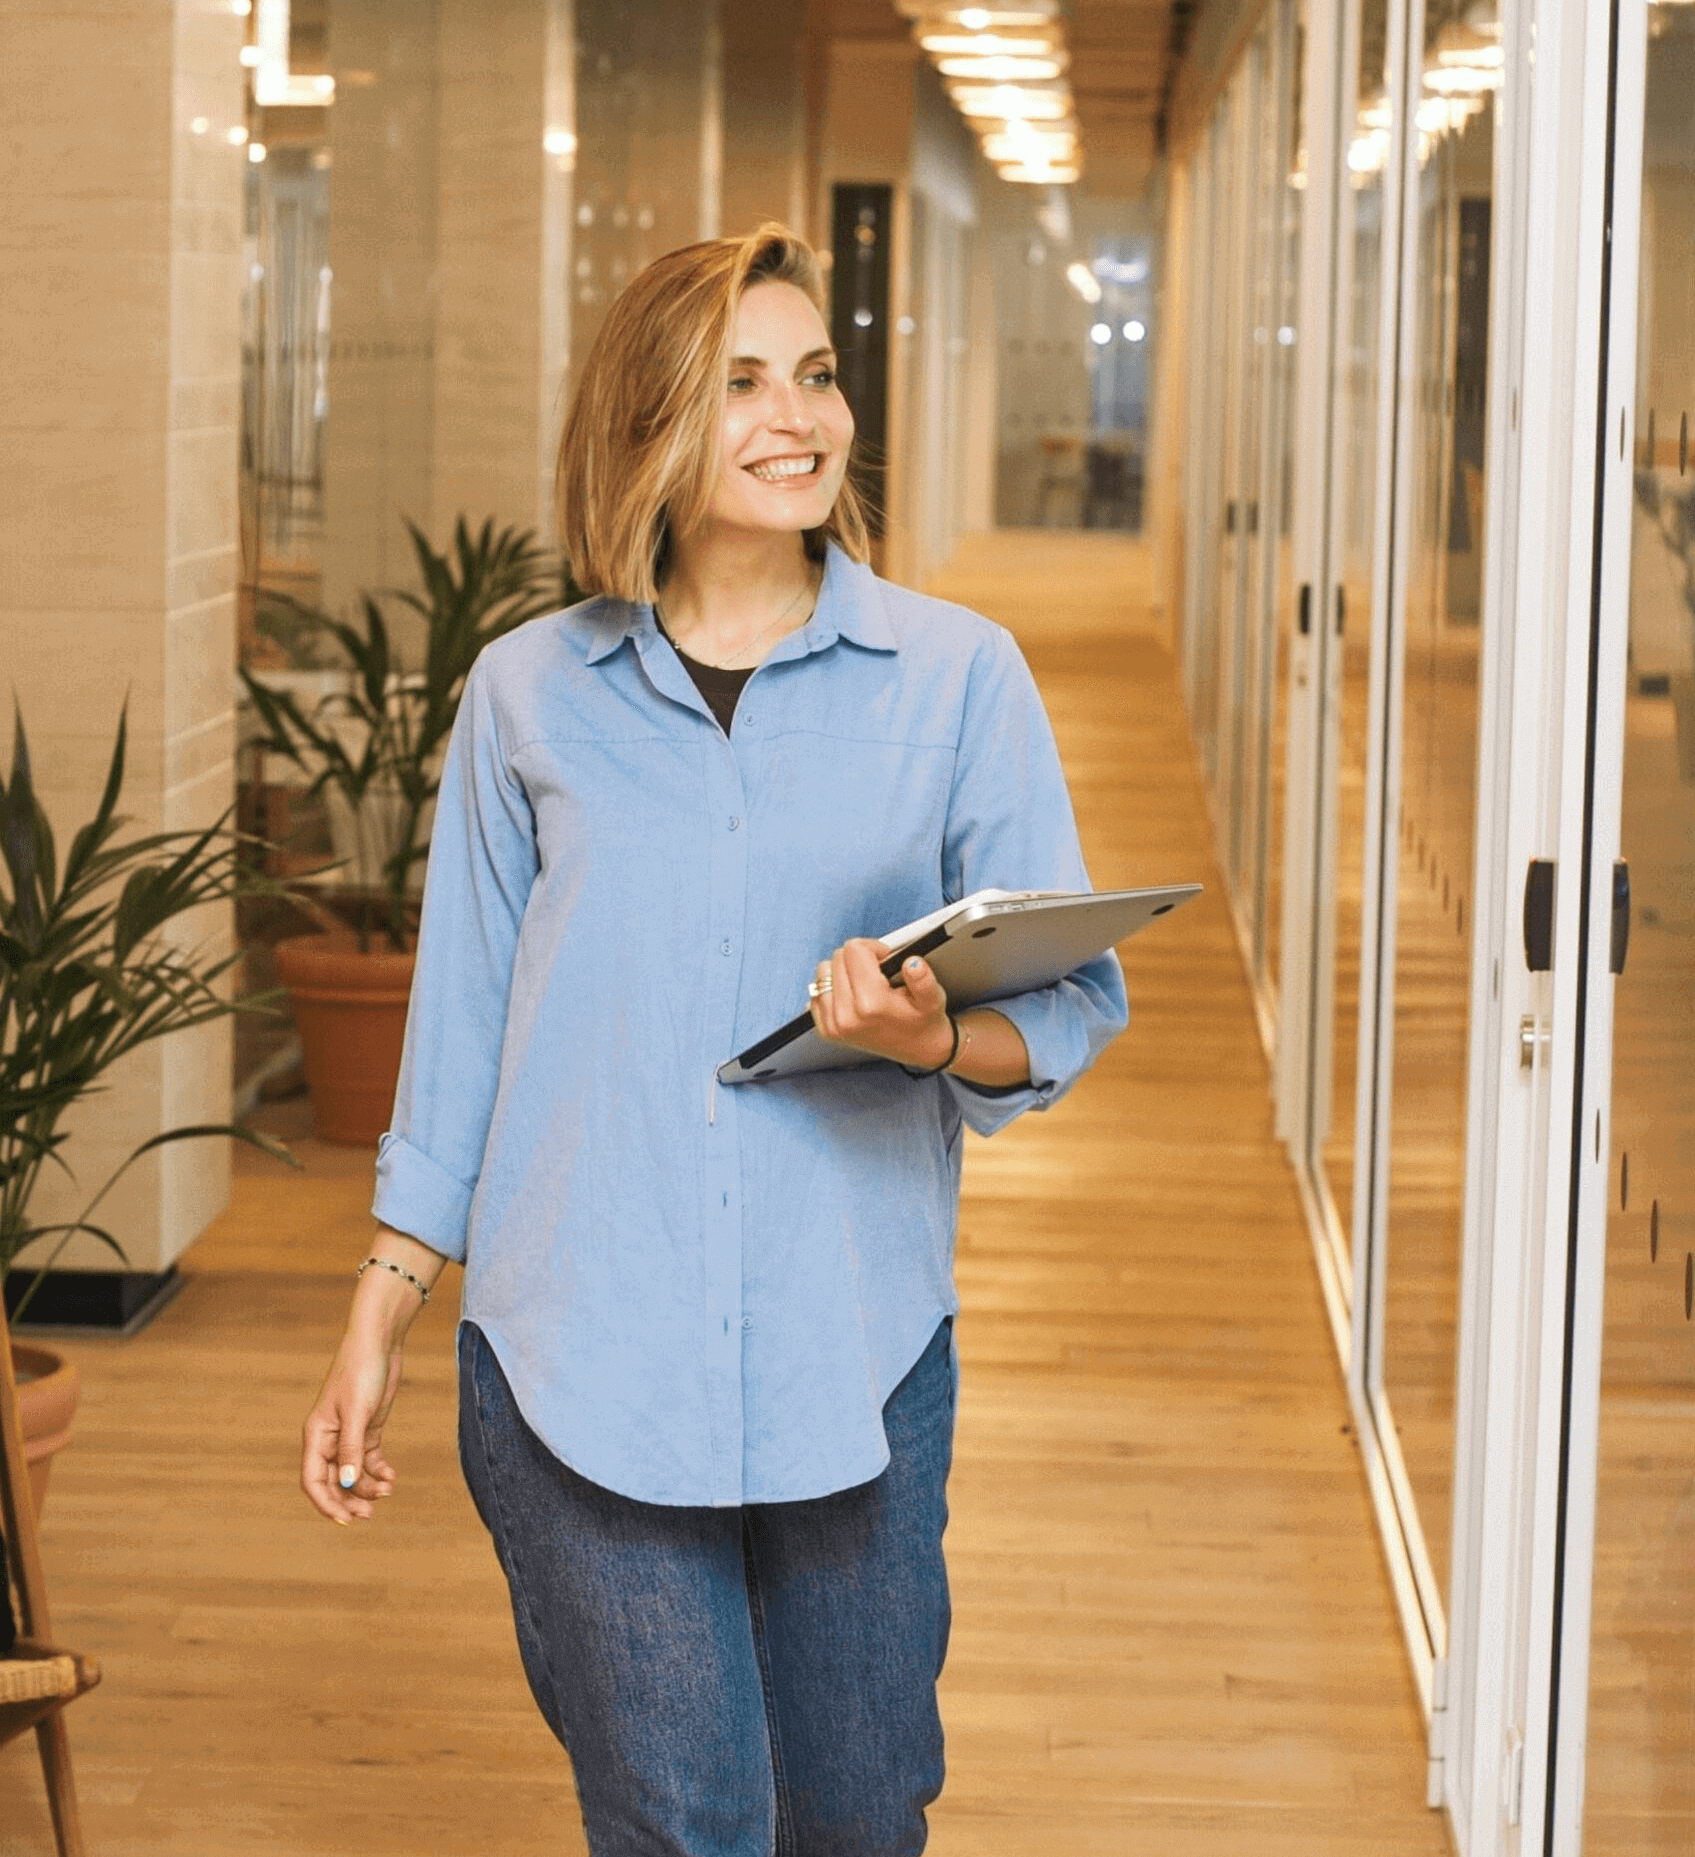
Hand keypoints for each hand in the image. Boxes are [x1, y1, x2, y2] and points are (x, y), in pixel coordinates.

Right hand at [301, 1326, 403, 1524]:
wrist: (380, 1343)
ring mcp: (349, 1435)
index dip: (326, 1504)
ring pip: (352, 1473)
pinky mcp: (367, 1429)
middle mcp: (329, 1439)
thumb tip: (345, 1484)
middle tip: (370, 1514)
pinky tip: (391, 1477)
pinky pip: (368, 1460)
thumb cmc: (362, 1371)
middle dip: (349, 1500)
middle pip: (333, 1482)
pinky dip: (378, 1471)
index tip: (345, 1520)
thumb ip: (351, 1449)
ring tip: (388, 1490)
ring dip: (367, 1486)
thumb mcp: (357, 1412)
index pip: (313, 1480)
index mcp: (317, 1435)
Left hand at [808, 939, 954, 1070]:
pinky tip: (852, 995)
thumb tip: (913, 963)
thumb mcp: (933, 998)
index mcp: (871, 1004)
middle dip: (859, 958)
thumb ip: (923, 979)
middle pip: (838, 958)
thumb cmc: (924, 1021)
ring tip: (865, 983)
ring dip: (843, 971)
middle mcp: (846, 1016)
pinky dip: (832, 987)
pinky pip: (817, 992)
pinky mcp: (826, 1030)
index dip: (873, 948)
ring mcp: (834, 1024)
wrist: (918, 1049)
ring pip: (824, 971)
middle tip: (879, 973)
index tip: (885, 959)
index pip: (854, 950)